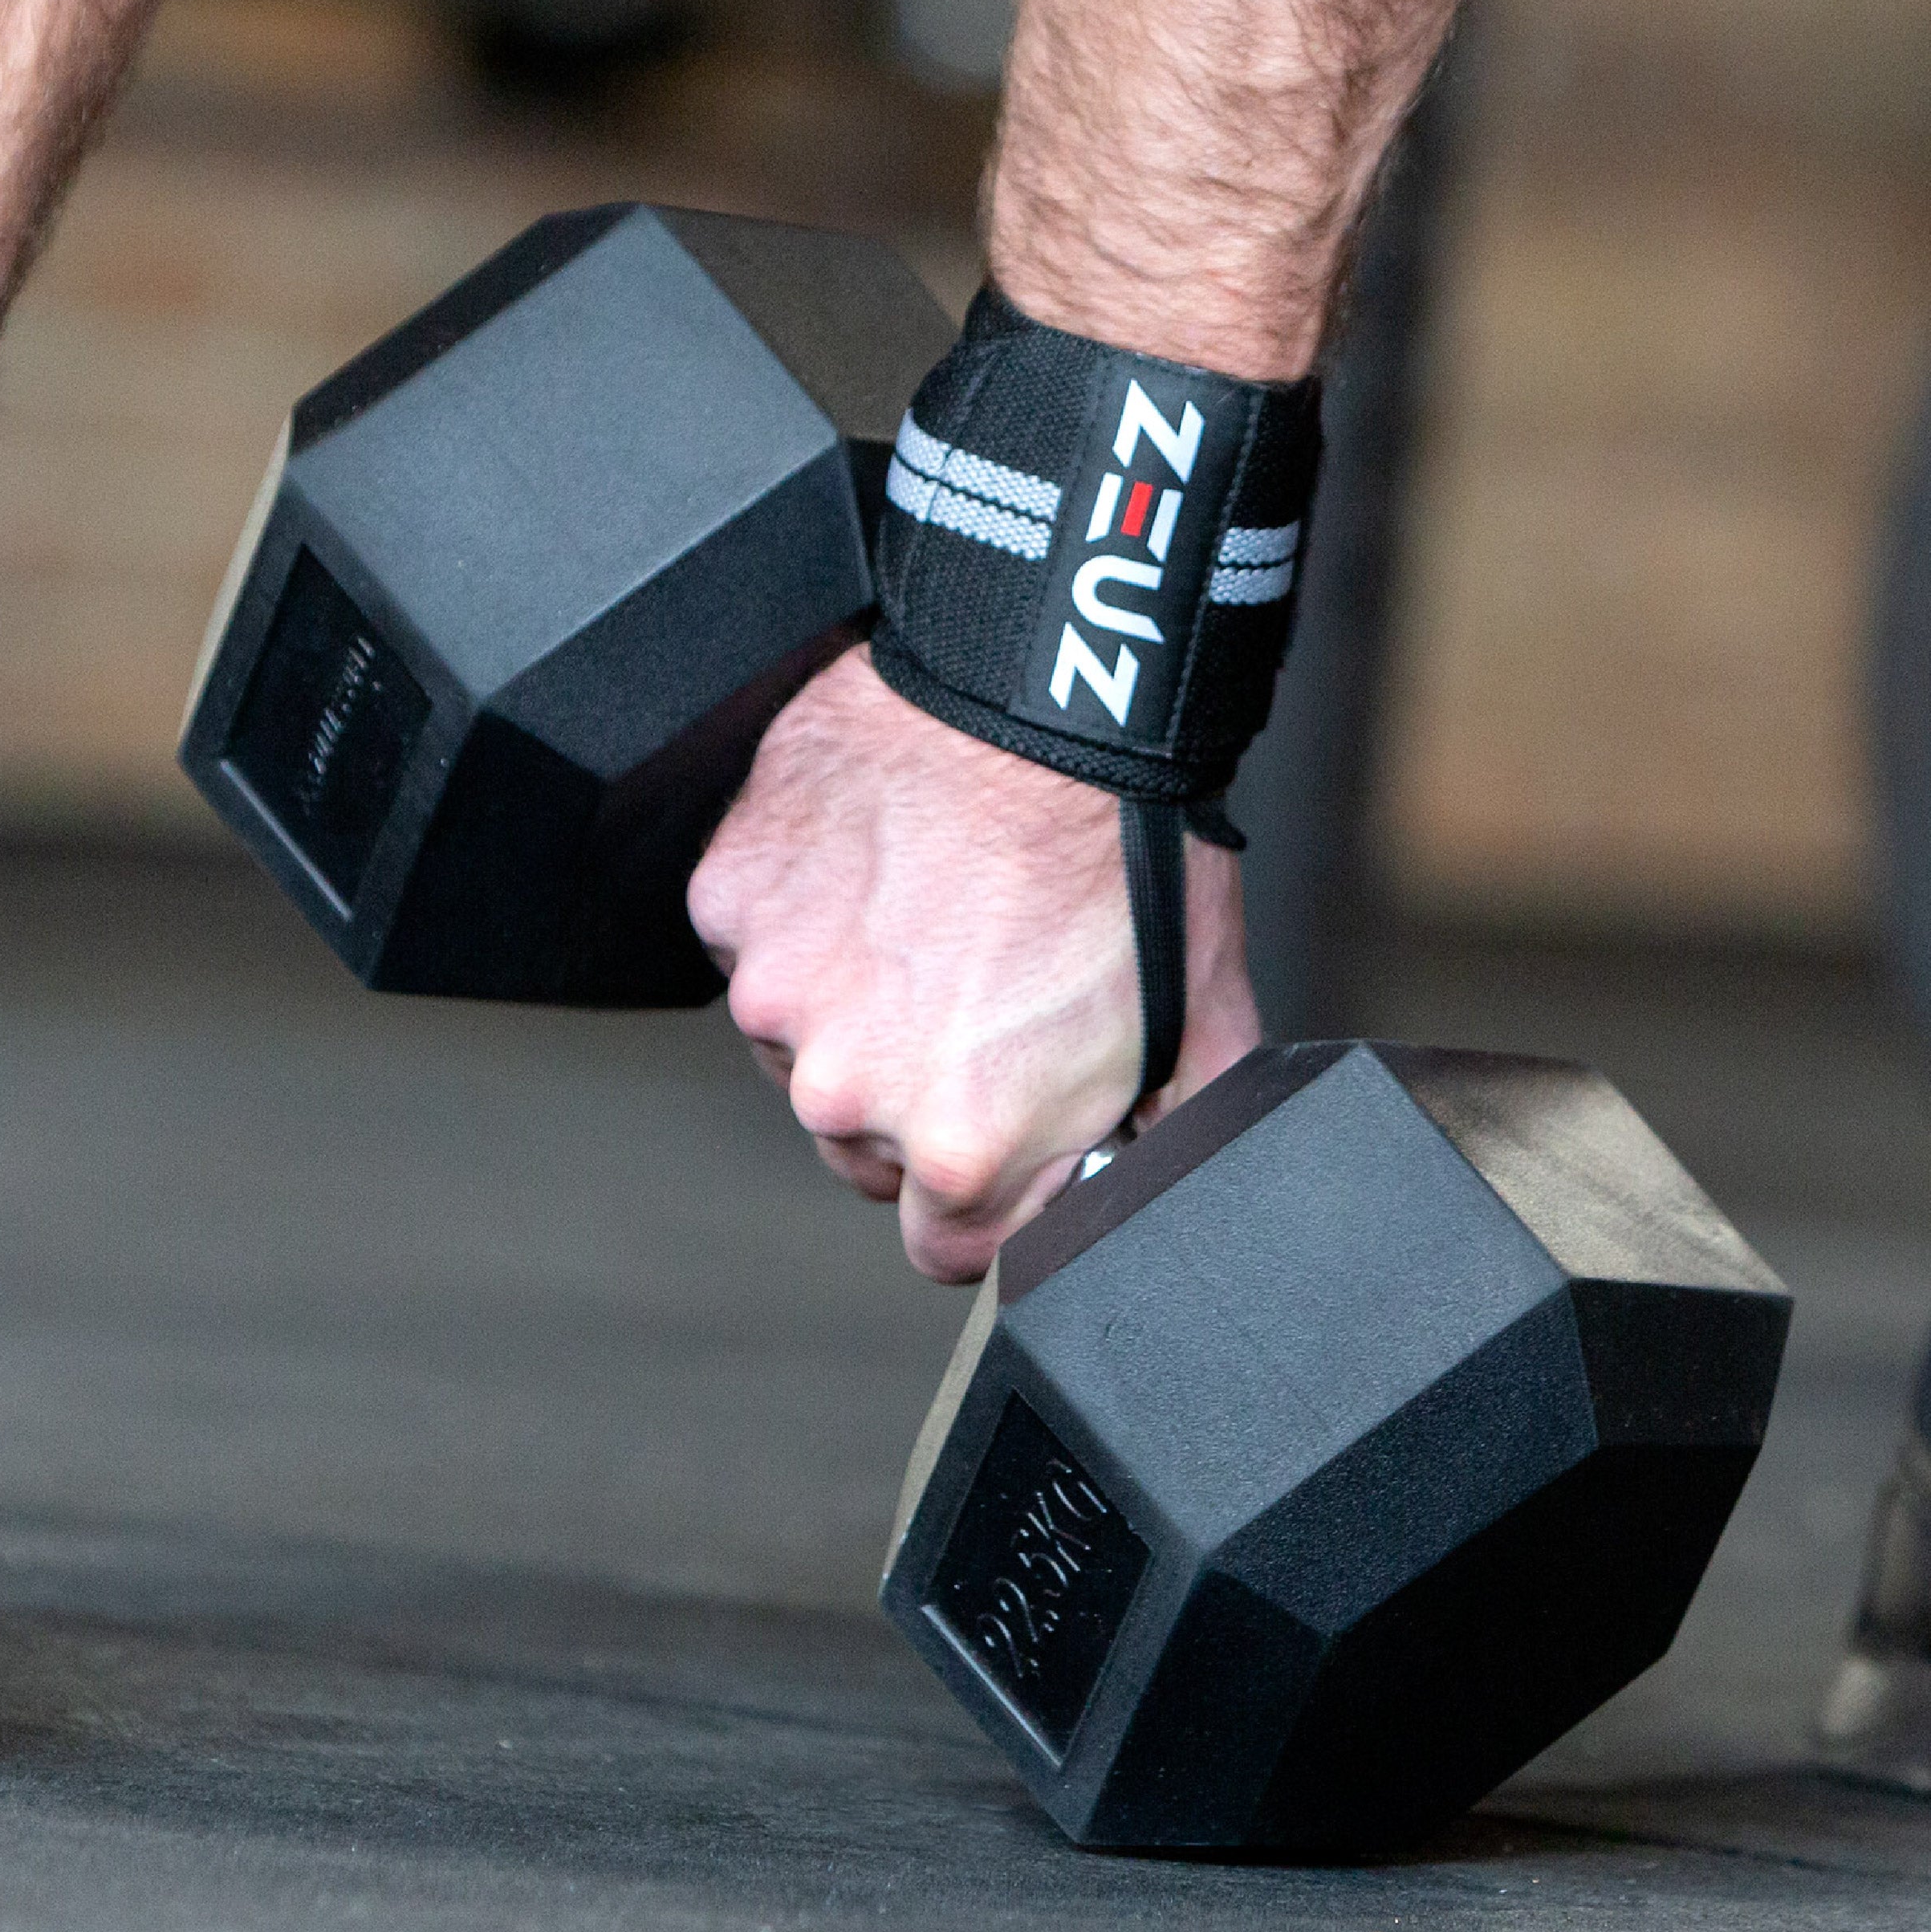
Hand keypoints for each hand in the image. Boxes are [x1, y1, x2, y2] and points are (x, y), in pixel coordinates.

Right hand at [688, 650, 1259, 1281]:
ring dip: (855, 1000)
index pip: (947, 1243)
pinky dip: (806, 915)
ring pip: (805, 1044)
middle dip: (921, 1090)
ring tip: (937, 911)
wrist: (1051, 689)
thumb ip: (1170, 1137)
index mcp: (963, 1141)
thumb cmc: (1130, 841)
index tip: (1012, 1130)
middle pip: (867, 1144)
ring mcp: (775, 992)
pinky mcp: (729, 900)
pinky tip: (881, 863)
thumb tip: (1159, 1192)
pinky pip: (759, 944)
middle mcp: (851, 1087)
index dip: (993, 1189)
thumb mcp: (1201, 1016)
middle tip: (984, 990)